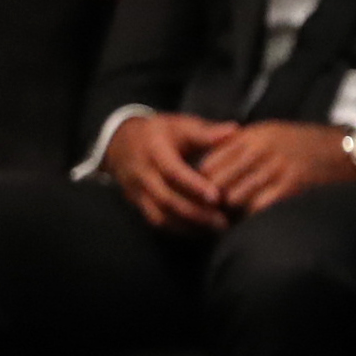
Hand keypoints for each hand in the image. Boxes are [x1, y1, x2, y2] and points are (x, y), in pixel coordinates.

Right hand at [102, 111, 236, 232]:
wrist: (120, 142)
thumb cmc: (159, 132)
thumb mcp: (180, 125)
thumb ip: (206, 132)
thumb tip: (234, 130)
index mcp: (155, 151)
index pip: (173, 172)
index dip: (194, 186)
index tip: (217, 197)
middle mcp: (143, 174)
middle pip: (167, 199)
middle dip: (196, 213)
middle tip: (223, 221)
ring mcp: (138, 191)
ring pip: (160, 215)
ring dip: (188, 225)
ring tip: (215, 229)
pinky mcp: (137, 203)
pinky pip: (156, 220)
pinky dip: (177, 228)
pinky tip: (199, 231)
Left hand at [195, 120, 355, 215]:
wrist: (345, 150)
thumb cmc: (303, 144)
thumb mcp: (270, 133)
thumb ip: (240, 145)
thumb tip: (206, 167)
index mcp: (252, 136)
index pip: (209, 163)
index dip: (201, 183)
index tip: (203, 194)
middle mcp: (261, 150)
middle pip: (217, 183)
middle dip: (212, 200)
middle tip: (212, 211)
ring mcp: (276, 168)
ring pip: (234, 197)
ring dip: (230, 211)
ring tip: (229, 218)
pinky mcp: (290, 186)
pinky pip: (257, 207)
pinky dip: (250, 216)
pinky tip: (251, 219)